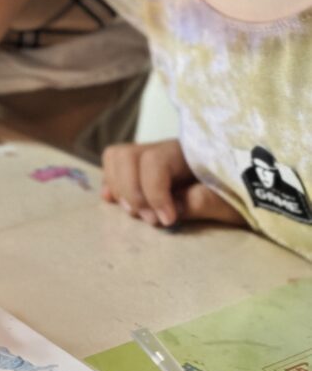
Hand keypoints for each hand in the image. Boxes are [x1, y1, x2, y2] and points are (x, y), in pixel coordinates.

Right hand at [101, 138, 239, 228]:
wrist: (255, 188)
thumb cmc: (245, 195)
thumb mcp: (233, 202)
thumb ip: (204, 202)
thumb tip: (172, 207)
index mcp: (189, 152)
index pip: (153, 162)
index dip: (153, 193)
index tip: (167, 220)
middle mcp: (165, 149)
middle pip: (125, 155)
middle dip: (132, 192)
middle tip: (152, 220)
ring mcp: (152, 157)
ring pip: (116, 157)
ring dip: (120, 188)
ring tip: (140, 213)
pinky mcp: (145, 171)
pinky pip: (116, 167)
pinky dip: (114, 186)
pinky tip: (123, 204)